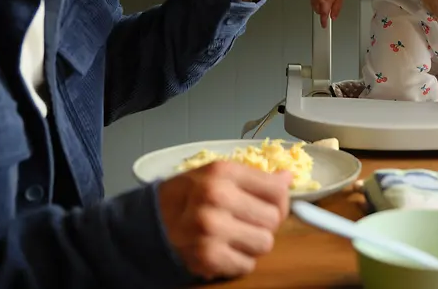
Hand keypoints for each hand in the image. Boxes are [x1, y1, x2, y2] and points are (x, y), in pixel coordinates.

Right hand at [157, 161, 291, 280]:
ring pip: (264, 243)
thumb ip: (253, 177)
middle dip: (265, 224)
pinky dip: (239, 261)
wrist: (150, 223)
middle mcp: (217, 197)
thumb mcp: (216, 175)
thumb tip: (287, 179)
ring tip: (235, 236)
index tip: (272, 204)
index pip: (276, 189)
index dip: (280, 200)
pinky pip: (247, 265)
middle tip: (248, 222)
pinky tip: (225, 250)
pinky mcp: (207, 256)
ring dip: (253, 244)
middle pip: (273, 219)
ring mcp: (212, 229)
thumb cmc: (187, 196)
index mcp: (222, 172)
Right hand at [311, 0, 345, 27]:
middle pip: (318, 11)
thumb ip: (336, 9)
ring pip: (314, 6)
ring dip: (318, 7)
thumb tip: (333, 17)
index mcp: (325, 1)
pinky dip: (316, 1)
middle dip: (322, 12)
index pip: (323, 15)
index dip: (323, 22)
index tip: (324, 25)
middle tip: (327, 10)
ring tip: (325, 2)